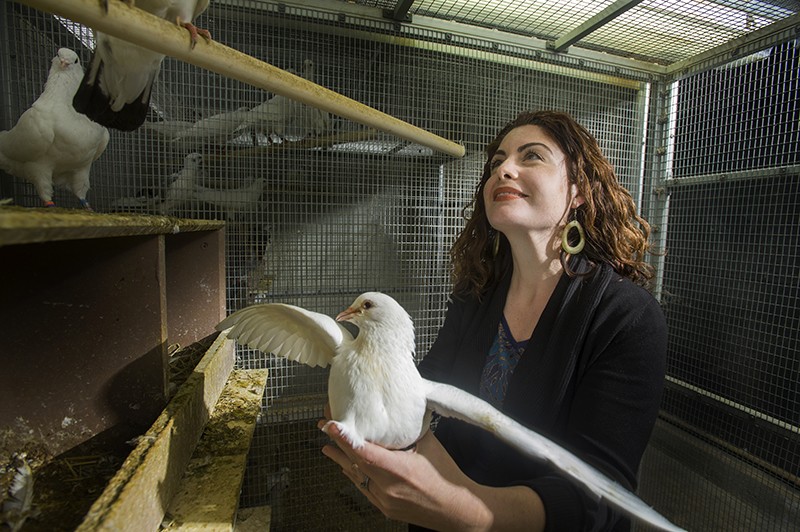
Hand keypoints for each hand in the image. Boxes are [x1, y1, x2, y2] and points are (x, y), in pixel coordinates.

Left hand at [318, 416, 492, 530]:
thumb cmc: (446, 476)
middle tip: (324, 424)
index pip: (364, 452)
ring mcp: (384, 500)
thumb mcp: (429, 445)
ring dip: (341, 459)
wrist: (457, 509)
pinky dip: (354, 474)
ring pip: (356, 476)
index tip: (330, 424)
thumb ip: (409, 430)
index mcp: (399, 470)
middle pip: (354, 462)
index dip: (344, 438)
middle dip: (338, 442)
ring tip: (327, 444)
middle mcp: (388, 487)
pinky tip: (345, 465)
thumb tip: (397, 411)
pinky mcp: (384, 508)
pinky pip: (364, 488)